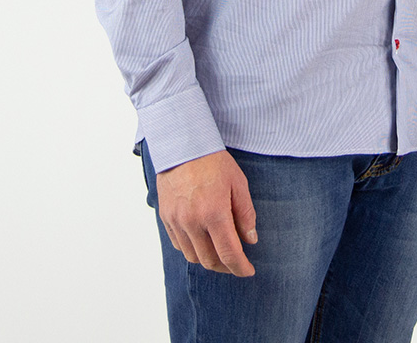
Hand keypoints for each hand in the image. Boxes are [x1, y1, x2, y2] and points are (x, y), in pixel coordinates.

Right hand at [155, 149, 257, 275]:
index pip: (229, 254)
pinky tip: (202, 241)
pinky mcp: (165, 217)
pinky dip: (192, 249)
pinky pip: (179, 245)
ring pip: (193, 256)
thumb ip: (245, 213)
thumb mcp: (238, 183)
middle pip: (210, 261)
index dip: (240, 268)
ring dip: (208, 260)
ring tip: (220, 252)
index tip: (248, 271)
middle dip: (226, 267)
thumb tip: (250, 240)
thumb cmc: (213, 161)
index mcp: (214, 213)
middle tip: (236, 263)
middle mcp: (193, 221)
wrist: (182, 144)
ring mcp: (177, 221)